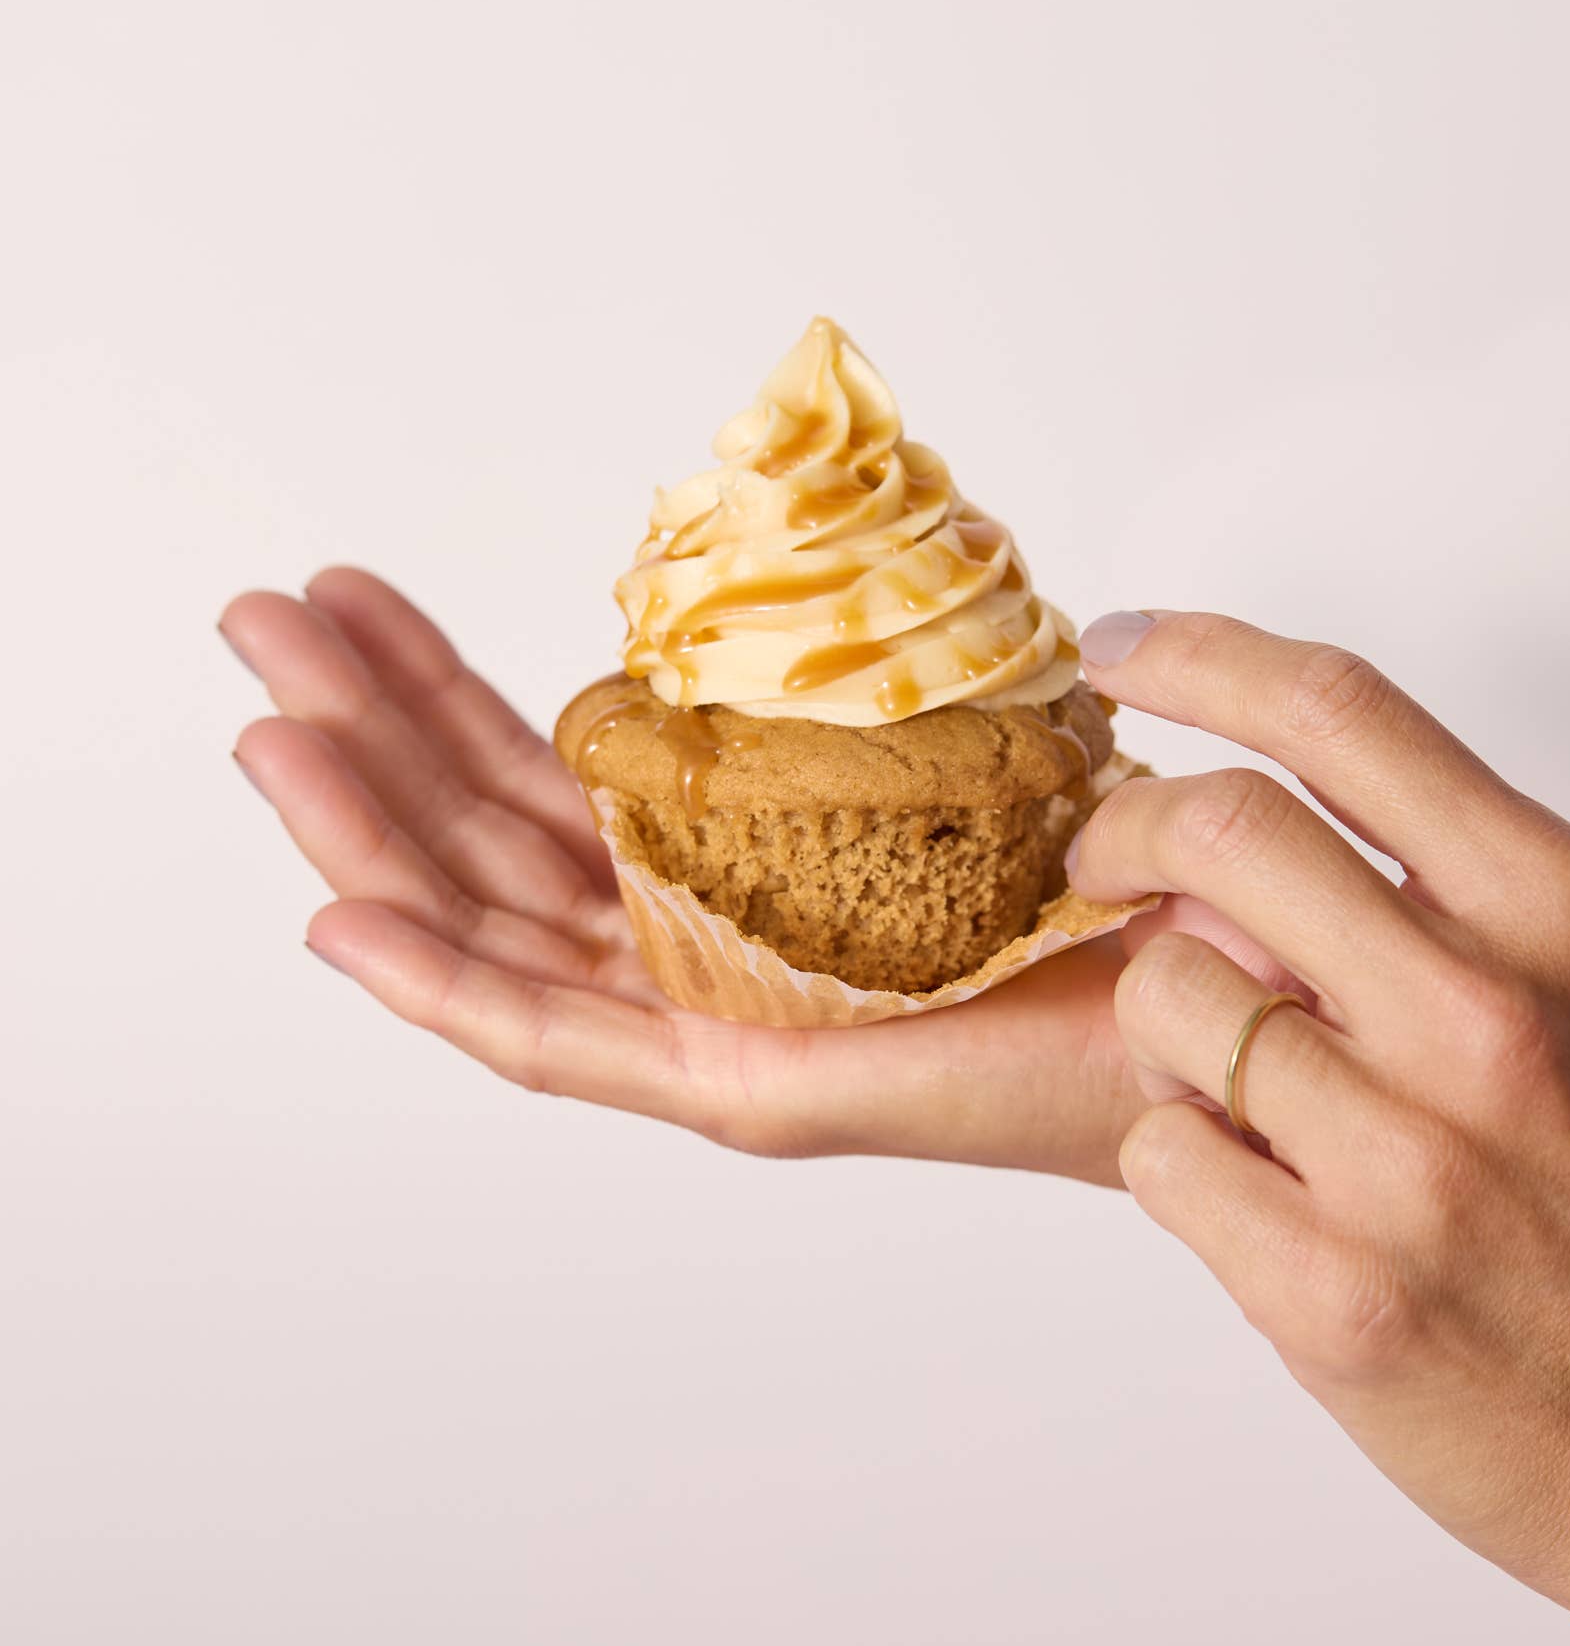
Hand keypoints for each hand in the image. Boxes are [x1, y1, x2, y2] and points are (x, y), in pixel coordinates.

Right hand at [220, 568, 1157, 1183]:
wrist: (1224, 1005)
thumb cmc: (1116, 873)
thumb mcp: (952, 737)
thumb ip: (848, 678)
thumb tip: (779, 558)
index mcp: (743, 869)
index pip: (557, 785)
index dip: (445, 694)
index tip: (361, 600)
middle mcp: (708, 947)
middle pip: (495, 849)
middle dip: (372, 735)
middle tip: (268, 622)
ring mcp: (717, 1027)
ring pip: (496, 934)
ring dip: (370, 833)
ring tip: (268, 725)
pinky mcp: (754, 1086)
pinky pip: (563, 1044)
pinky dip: (442, 986)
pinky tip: (342, 916)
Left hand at [1066, 611, 1569, 1645]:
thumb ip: (1432, 890)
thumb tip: (1238, 813)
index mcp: (1554, 907)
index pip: (1339, 712)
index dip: (1201, 656)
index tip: (1117, 649)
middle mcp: (1485, 1010)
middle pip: (1213, 825)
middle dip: (1117, 832)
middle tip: (1100, 865)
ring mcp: (1410, 1156)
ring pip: (1159, 994)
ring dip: (1158, 1025)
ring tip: (1224, 1079)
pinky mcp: (1334, 1288)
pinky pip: (1157, 1153)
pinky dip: (1176, 1156)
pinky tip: (1250, 1189)